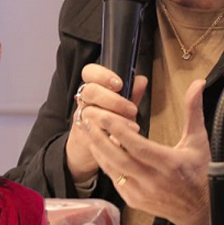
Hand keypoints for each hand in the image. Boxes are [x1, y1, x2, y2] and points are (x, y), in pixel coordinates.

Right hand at [66, 64, 146, 184]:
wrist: (87, 152)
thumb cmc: (106, 126)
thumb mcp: (119, 109)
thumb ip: (130, 95)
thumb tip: (141, 80)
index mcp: (93, 91)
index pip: (89, 72)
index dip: (102, 75)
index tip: (119, 84)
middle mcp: (84, 102)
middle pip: (90, 91)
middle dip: (113, 99)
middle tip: (131, 109)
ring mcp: (82, 119)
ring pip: (91, 112)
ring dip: (115, 119)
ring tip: (133, 127)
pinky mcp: (83, 137)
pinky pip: (93, 134)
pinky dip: (109, 136)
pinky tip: (121, 140)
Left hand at [82, 78, 211, 224]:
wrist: (200, 209)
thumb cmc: (198, 172)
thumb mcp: (198, 141)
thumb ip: (194, 111)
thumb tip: (197, 84)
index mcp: (168, 164)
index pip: (136, 145)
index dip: (117, 129)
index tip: (103, 113)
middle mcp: (152, 180)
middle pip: (116, 157)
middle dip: (98, 136)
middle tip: (87, 117)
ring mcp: (140, 192)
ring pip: (111, 168)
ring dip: (97, 147)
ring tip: (88, 128)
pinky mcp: (132, 200)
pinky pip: (113, 178)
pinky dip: (105, 162)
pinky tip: (99, 147)